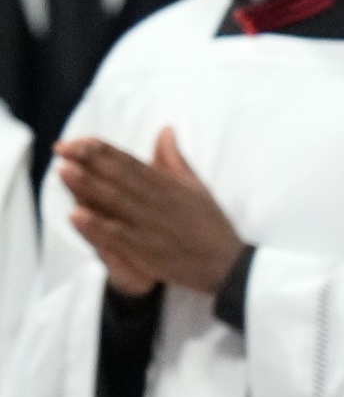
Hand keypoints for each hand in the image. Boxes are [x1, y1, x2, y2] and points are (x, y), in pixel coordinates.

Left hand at [58, 129, 244, 294]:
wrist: (229, 265)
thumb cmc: (210, 226)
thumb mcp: (197, 187)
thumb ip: (175, 160)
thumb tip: (165, 130)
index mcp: (169, 185)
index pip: (131, 162)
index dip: (103, 151)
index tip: (77, 141)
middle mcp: (160, 202)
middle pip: (121, 178)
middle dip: (90, 162)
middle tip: (62, 149)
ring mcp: (153, 227)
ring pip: (117, 203)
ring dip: (90, 187)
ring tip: (64, 171)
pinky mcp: (150, 252)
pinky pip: (120, 237)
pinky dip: (98, 226)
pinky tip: (77, 215)